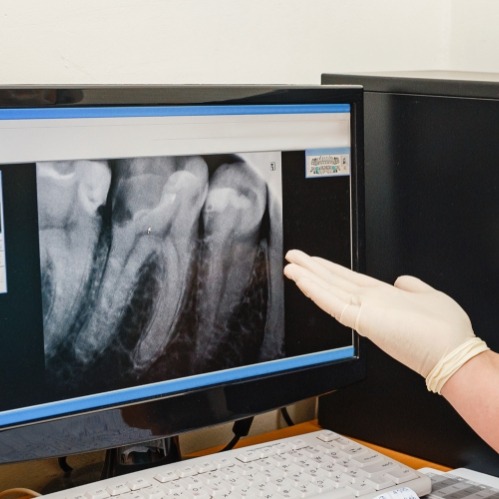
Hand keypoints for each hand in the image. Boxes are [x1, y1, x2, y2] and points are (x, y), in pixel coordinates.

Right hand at [284, 249, 483, 381]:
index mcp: (381, 297)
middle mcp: (369, 303)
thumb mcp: (429, 297)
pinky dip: (316, 291)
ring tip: (290, 265)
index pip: (348, 281)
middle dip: (311, 269)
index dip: (328, 270)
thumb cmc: (444, 331)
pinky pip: (333, 302)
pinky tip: (302, 280)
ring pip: (329, 290)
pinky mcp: (362, 319)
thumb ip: (412, 286)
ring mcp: (364, 311)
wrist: (452, 353)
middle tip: (292, 258)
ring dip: (308, 276)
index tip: (313, 261)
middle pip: (333, 282)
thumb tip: (401, 279)